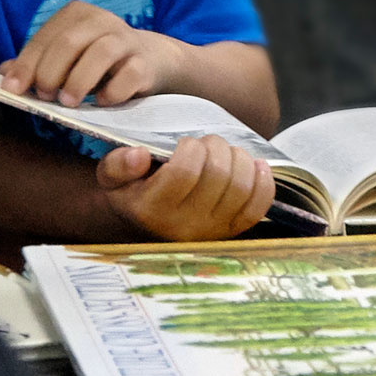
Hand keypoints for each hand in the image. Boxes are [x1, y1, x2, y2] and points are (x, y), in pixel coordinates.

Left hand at [0, 0, 192, 106]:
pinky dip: (112, 92)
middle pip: (69, 43)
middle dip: (50, 73)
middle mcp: (103, 20)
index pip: (45, 38)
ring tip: (68, 103)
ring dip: (78, 81)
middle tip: (44, 96)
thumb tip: (5, 73)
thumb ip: (36, 63)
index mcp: (77, 14)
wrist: (152, 60)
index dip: (26, 64)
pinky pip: (129, 75)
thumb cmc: (98, 61)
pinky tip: (102, 102)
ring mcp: (128, 40)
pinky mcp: (146, 63)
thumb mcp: (66, 58)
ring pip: (100, 53)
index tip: (12, 89)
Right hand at [97, 137, 274, 240]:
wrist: (147, 226)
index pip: (184, 171)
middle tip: (207, 144)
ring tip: (225, 152)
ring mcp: (212, 230)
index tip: (185, 143)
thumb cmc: (133, 193)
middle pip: (218, 175)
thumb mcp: (112, 178)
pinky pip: (258, 206)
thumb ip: (118, 164)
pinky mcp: (233, 231)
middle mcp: (184, 224)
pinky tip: (255, 164)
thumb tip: (140, 155)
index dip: (191, 148)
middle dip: (216, 147)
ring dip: (239, 158)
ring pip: (241, 187)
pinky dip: (264, 181)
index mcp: (152, 209)